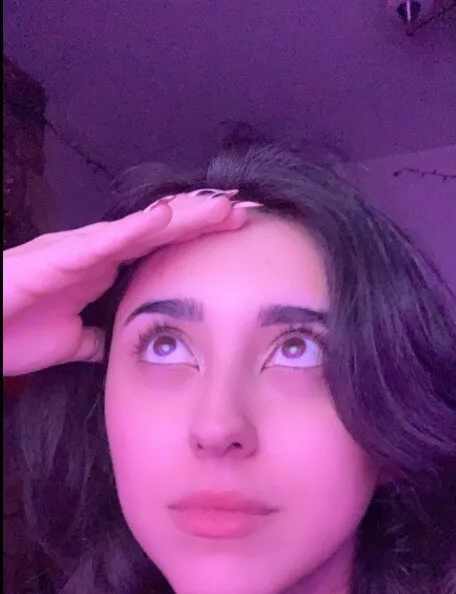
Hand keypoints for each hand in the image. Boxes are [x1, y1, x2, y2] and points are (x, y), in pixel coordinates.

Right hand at [3, 192, 248, 375]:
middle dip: (204, 217)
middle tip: (248, 207)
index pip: (161, 247)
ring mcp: (79, 250)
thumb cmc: (13, 330)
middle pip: (161, 229)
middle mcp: (96, 251)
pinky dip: (135, 229)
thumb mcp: (72, 342)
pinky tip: (167, 217)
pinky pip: (102, 241)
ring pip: (140, 226)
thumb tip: (115, 342)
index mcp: (103, 268)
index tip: (238, 232)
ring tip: (222, 202)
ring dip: (183, 214)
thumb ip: (96, 337)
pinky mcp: (57, 258)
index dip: (199, 236)